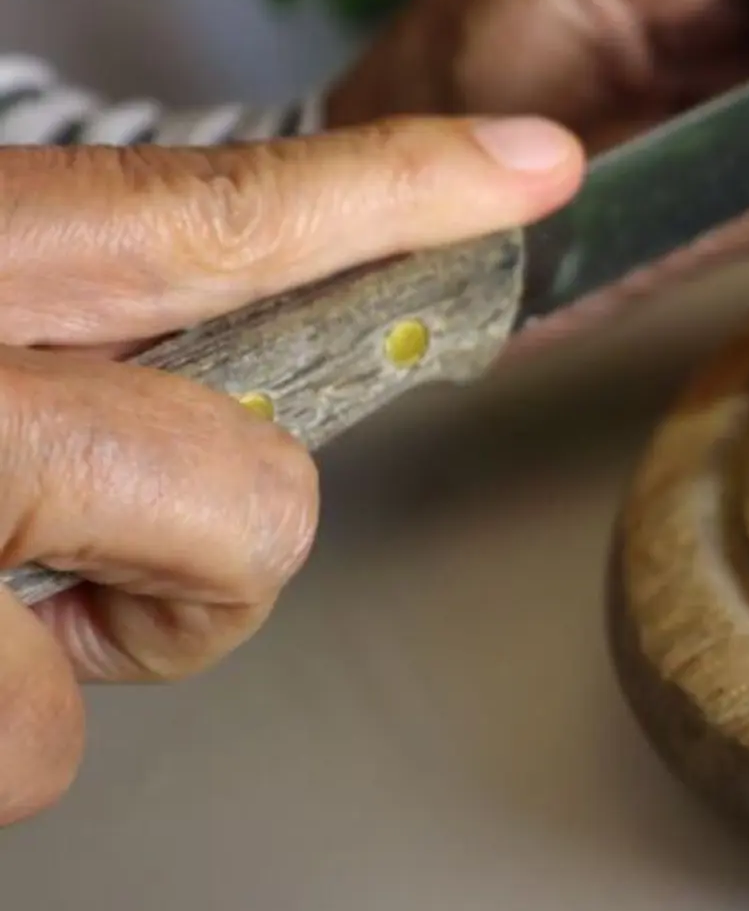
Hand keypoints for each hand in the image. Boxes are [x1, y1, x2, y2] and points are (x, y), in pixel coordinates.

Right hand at [0, 118, 580, 823]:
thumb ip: (69, 311)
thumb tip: (196, 358)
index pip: (206, 215)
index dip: (396, 189)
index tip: (536, 168)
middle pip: (247, 486)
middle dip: (219, 535)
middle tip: (76, 526)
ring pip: (169, 627)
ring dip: (72, 636)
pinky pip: (37, 743)